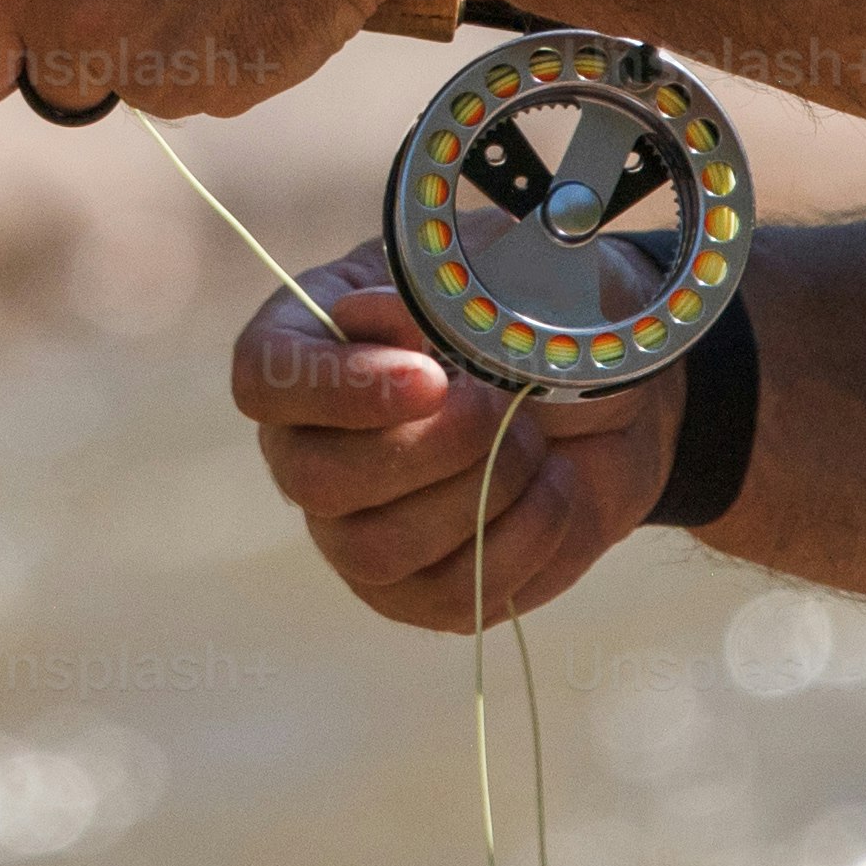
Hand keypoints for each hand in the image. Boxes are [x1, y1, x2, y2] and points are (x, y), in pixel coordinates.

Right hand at [229, 243, 677, 631]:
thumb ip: (440, 285)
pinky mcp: (419, 591)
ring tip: (532, 441)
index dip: (336, 386)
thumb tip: (376, 319)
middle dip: (424, 446)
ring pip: (374, 548)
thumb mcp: (497, 270)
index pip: (264, 376)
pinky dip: (521, 538)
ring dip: (477, 492)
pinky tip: (554, 486)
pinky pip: (449, 595)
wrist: (602, 394)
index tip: (429, 374)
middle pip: (312, 477)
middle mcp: (310, 445)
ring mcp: (356, 529)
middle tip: (500, 406)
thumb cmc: (529, 315)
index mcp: (308, 344)